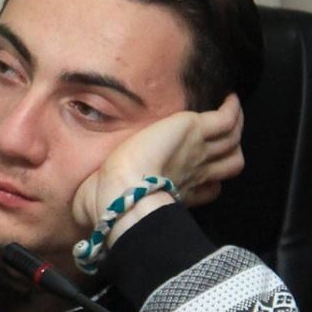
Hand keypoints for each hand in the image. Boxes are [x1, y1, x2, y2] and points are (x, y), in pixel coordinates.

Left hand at [71, 94, 244, 240]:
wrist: (120, 194)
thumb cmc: (109, 205)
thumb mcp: (106, 204)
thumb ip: (98, 203)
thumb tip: (77, 213)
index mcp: (175, 190)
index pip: (207, 188)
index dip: (210, 182)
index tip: (207, 178)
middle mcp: (193, 172)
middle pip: (230, 163)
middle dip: (229, 152)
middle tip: (223, 138)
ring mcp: (198, 150)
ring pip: (232, 139)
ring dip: (234, 127)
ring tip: (230, 113)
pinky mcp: (193, 130)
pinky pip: (226, 119)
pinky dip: (232, 109)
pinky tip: (229, 99)